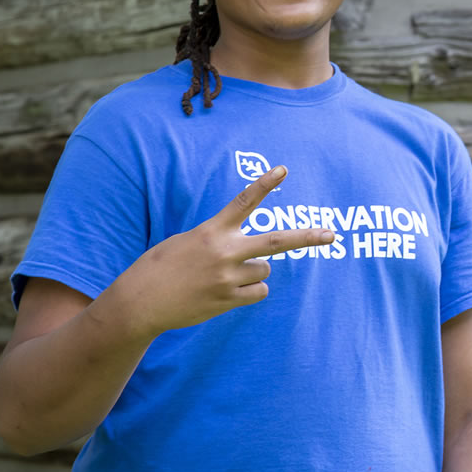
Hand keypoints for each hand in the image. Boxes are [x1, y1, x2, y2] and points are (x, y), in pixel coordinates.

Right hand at [102, 165, 331, 337]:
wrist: (140, 302)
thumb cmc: (161, 267)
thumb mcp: (187, 242)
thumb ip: (221, 241)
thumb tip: (255, 259)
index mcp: (212, 230)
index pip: (244, 202)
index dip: (264, 184)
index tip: (284, 169)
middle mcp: (225, 252)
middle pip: (277, 242)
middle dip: (307, 238)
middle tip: (332, 235)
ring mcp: (228, 277)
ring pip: (264, 270)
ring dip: (252, 272)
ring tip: (222, 276)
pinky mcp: (228, 299)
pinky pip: (259, 293)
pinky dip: (250, 292)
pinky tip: (225, 292)